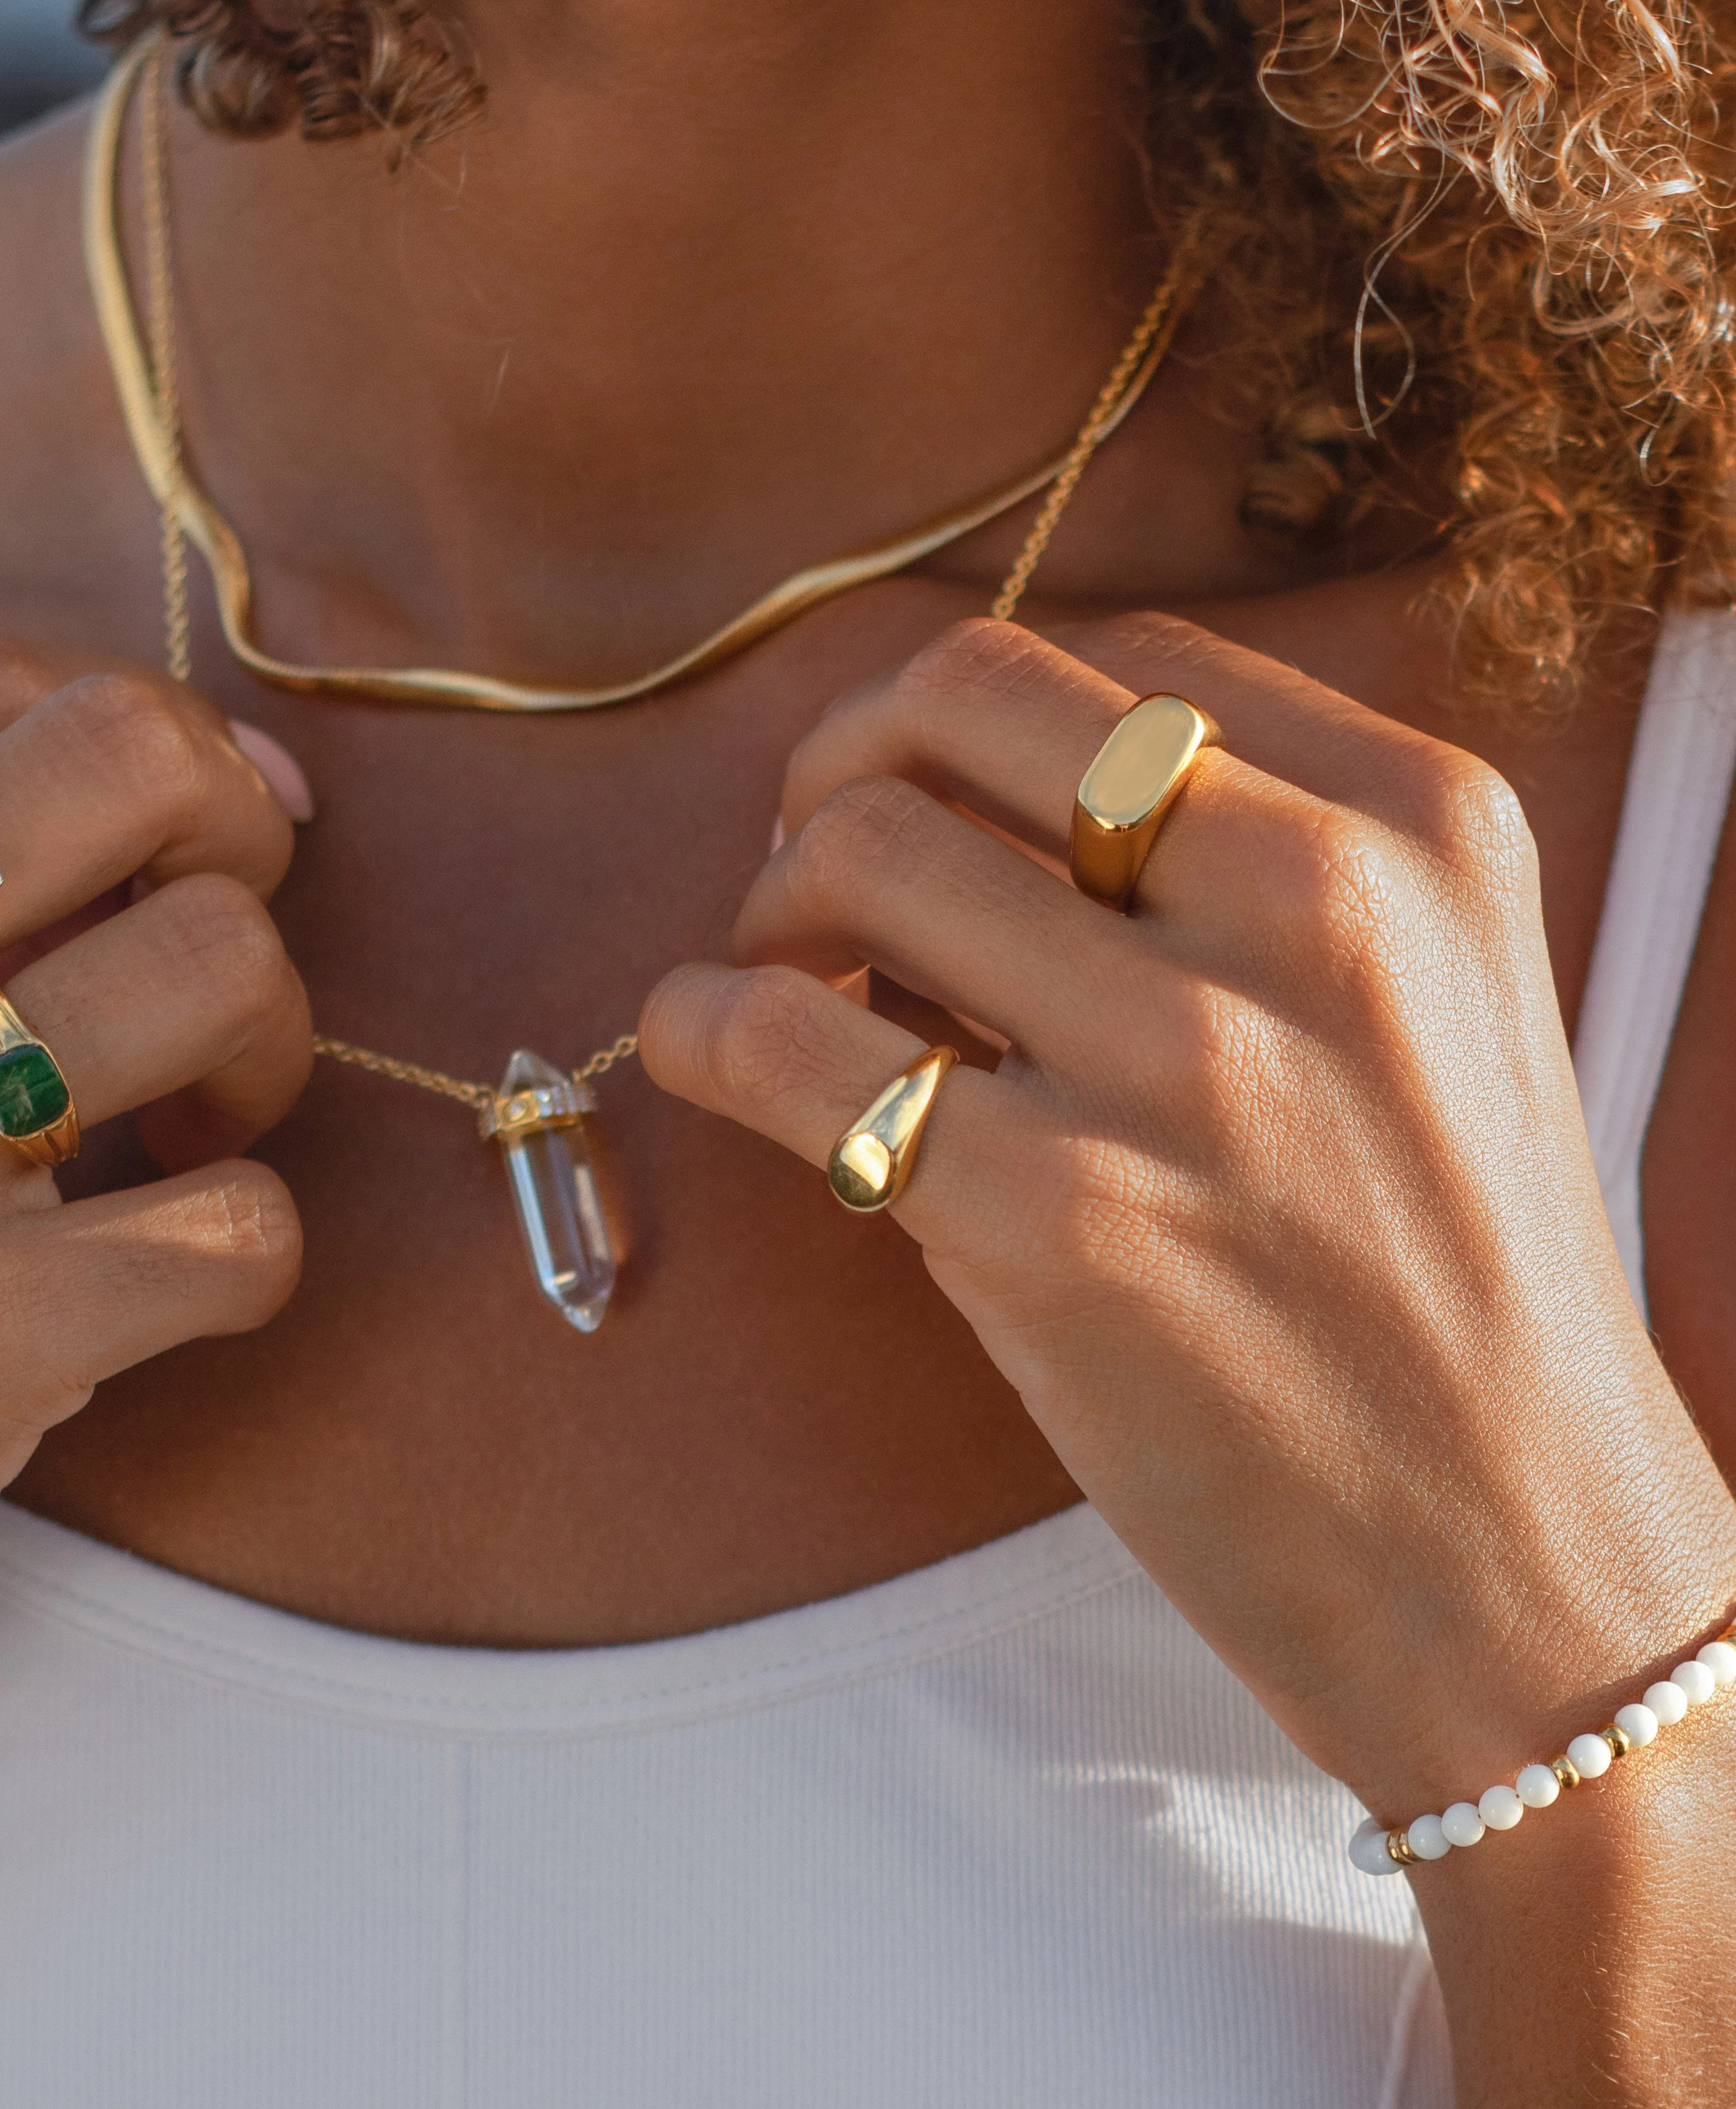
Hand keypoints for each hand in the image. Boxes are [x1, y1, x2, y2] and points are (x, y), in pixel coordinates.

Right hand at [0, 641, 309, 1518]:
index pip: (12, 680)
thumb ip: (6, 849)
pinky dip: (240, 1257)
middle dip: (235, 833)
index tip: (196, 837)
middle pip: (136, 755)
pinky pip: (238, 1230)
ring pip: (219, 964)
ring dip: (263, 1050)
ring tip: (189, 1127)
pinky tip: (159, 1283)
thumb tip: (280, 776)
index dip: (154, 747)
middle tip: (203, 948)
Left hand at [643, 611, 1735, 1814]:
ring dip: (770, 904)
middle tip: (811, 868)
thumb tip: (957, 796)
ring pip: (858, 846)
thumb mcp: (1427, 1004)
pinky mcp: (1061, 1223)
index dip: (972, 718)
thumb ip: (1241, 864)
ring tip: (794, 991)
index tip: (923, 796)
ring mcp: (1191, 1064)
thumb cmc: (1443, 1278)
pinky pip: (780, 1040)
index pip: (1122, 659)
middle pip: (969, 694)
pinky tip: (709, 1051)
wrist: (1521, 1559)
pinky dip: (696, 1021)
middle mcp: (1323, 907)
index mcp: (1422, 827)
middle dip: (843, 759)